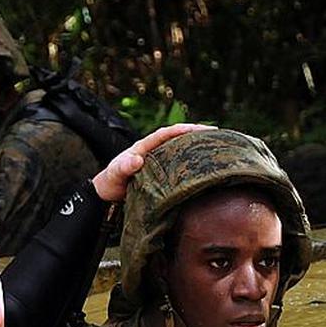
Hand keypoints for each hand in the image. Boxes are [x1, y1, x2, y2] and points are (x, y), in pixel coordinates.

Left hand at [92, 123, 215, 201]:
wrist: (107, 197)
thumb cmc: (110, 183)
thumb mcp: (115, 175)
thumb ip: (123, 168)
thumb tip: (136, 159)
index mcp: (144, 147)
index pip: (166, 134)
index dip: (182, 130)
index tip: (199, 130)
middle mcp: (154, 151)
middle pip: (178, 138)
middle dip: (196, 135)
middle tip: (218, 135)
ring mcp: (159, 162)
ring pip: (181, 150)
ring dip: (197, 148)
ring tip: (218, 148)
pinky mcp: (162, 174)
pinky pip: (180, 165)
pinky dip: (192, 163)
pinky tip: (205, 168)